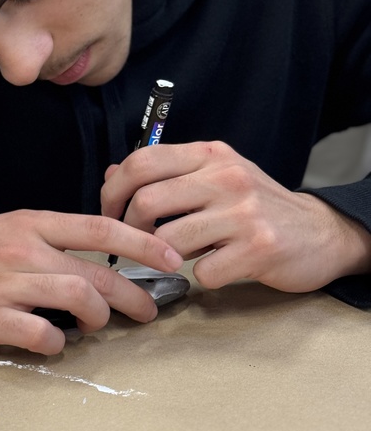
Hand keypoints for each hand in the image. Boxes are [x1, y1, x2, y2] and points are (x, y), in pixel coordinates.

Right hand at [0, 210, 182, 354]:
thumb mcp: (3, 230)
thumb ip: (47, 240)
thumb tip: (97, 259)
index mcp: (28, 223)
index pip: (99, 227)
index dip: (142, 244)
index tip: (172, 259)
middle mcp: (21, 250)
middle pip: (96, 271)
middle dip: (133, 295)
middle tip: (147, 312)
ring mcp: (4, 285)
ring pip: (77, 298)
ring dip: (98, 319)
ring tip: (97, 328)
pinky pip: (41, 335)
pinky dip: (56, 344)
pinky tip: (51, 344)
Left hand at [101, 141, 370, 292]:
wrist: (320, 232)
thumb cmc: (255, 206)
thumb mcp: (213, 176)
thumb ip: (165, 175)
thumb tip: (112, 175)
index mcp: (210, 155)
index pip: (142, 161)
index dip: (113, 191)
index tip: (110, 214)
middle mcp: (226, 177)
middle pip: (147, 202)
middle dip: (130, 231)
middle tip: (136, 245)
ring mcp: (243, 212)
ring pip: (169, 240)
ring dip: (164, 257)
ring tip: (180, 256)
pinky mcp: (258, 248)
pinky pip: (202, 270)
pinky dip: (201, 275)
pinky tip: (216, 267)